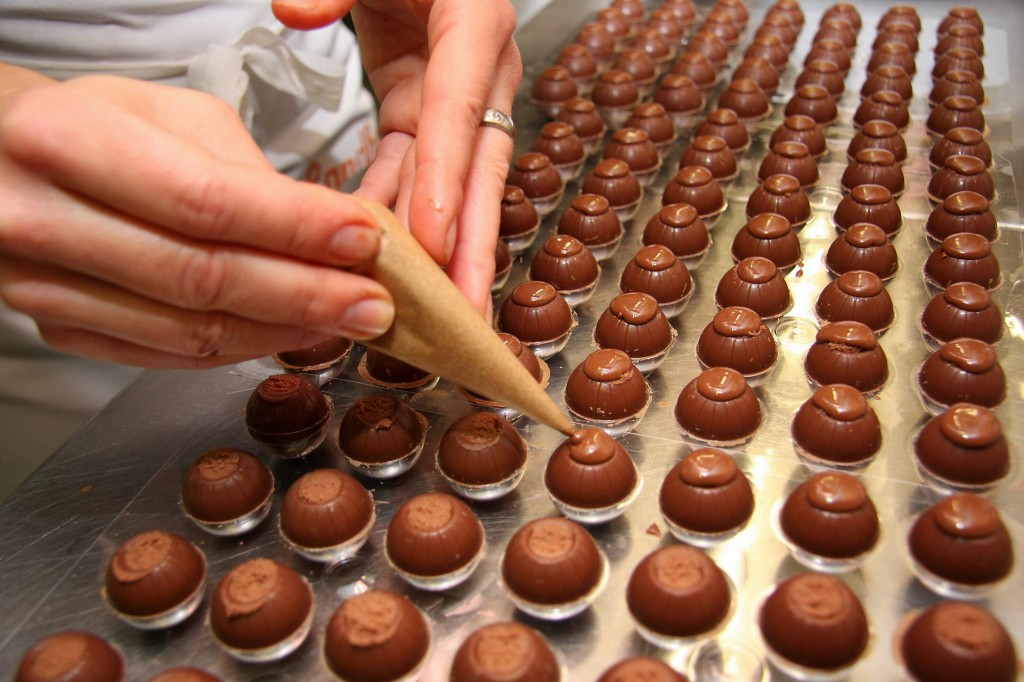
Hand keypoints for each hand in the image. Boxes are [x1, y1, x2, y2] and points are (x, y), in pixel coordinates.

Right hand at [0, 67, 394, 367]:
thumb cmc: (89, 127)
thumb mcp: (164, 115)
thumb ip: (241, 171)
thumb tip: (326, 232)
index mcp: (65, 142)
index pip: (205, 201)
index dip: (294, 228)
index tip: (364, 241)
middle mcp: (41, 220)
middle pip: (201, 277)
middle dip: (305, 295)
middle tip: (374, 303)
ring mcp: (42, 287)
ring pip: (187, 330)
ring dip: (282, 331)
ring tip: (346, 322)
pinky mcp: (58, 329)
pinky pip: (166, 355)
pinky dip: (239, 348)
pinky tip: (287, 334)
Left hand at [274, 0, 522, 315]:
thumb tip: (294, 7)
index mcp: (474, 23)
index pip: (456, 110)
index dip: (445, 178)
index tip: (435, 240)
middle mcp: (478, 72)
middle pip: (476, 172)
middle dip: (472, 250)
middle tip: (462, 316)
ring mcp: (455, 98)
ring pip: (451, 187)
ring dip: (439, 254)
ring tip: (430, 316)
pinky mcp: (427, 111)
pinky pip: (413, 171)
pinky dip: (394, 214)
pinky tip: (375, 256)